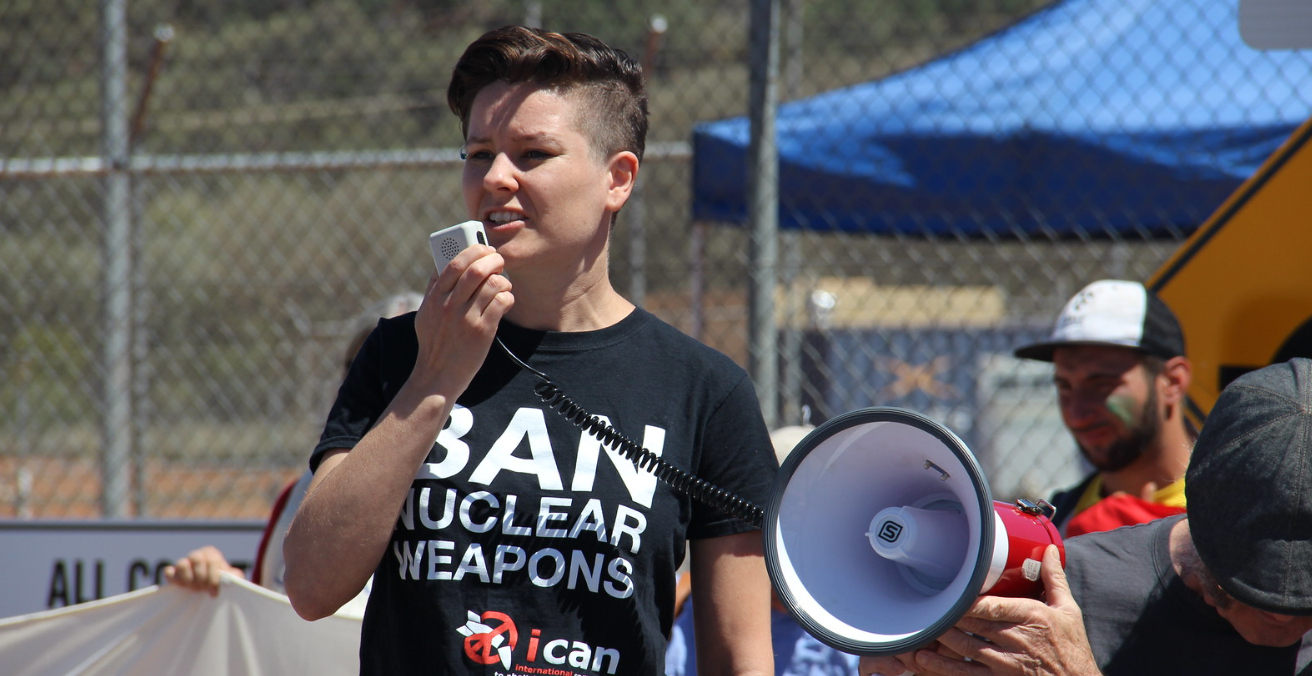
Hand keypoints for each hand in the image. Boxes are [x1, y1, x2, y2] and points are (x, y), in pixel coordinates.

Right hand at [163, 545, 243, 595]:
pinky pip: (168, 571)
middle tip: (202, 589)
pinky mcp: (173, 573)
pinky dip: (173, 578)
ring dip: (188, 579)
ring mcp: (184, 563)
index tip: (213, 592)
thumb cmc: (223, 582)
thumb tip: (232, 576)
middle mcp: (197, 556)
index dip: (213, 578)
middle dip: (201, 578)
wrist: (209, 589)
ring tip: (192, 589)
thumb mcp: (233, 578)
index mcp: (211, 554)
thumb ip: (235, 575)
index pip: (212, 561)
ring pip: (182, 563)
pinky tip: (181, 587)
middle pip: (197, 559)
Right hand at [412, 245, 513, 394]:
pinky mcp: (482, 331)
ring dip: (502, 279)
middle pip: (476, 269)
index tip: (482, 248)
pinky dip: (508, 296)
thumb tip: (441, 266)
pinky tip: (505, 300)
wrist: (437, 376)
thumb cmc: (433, 345)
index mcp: (435, 298)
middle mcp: (449, 306)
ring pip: (492, 284)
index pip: (453, 263)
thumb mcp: (425, 315)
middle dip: (492, 259)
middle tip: (499, 260)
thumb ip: (433, 291)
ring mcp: (466, 318)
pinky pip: (502, 302)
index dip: (472, 250)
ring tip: (503, 284)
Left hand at [862, 546, 1100, 675]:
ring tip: (921, 628)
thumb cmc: (1072, 648)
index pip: (992, 606)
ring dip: (941, 638)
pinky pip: (966, 674)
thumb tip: (1046, 548)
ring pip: (965, 648)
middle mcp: (1017, 640)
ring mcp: (1006, 663)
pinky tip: (925, 660)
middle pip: (973, 624)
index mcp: (1032, 617)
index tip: (951, 591)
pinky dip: (944, 667)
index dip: (967, 600)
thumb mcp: (1068, 610)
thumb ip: (1053, 578)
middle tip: (928, 604)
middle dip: (950, 615)